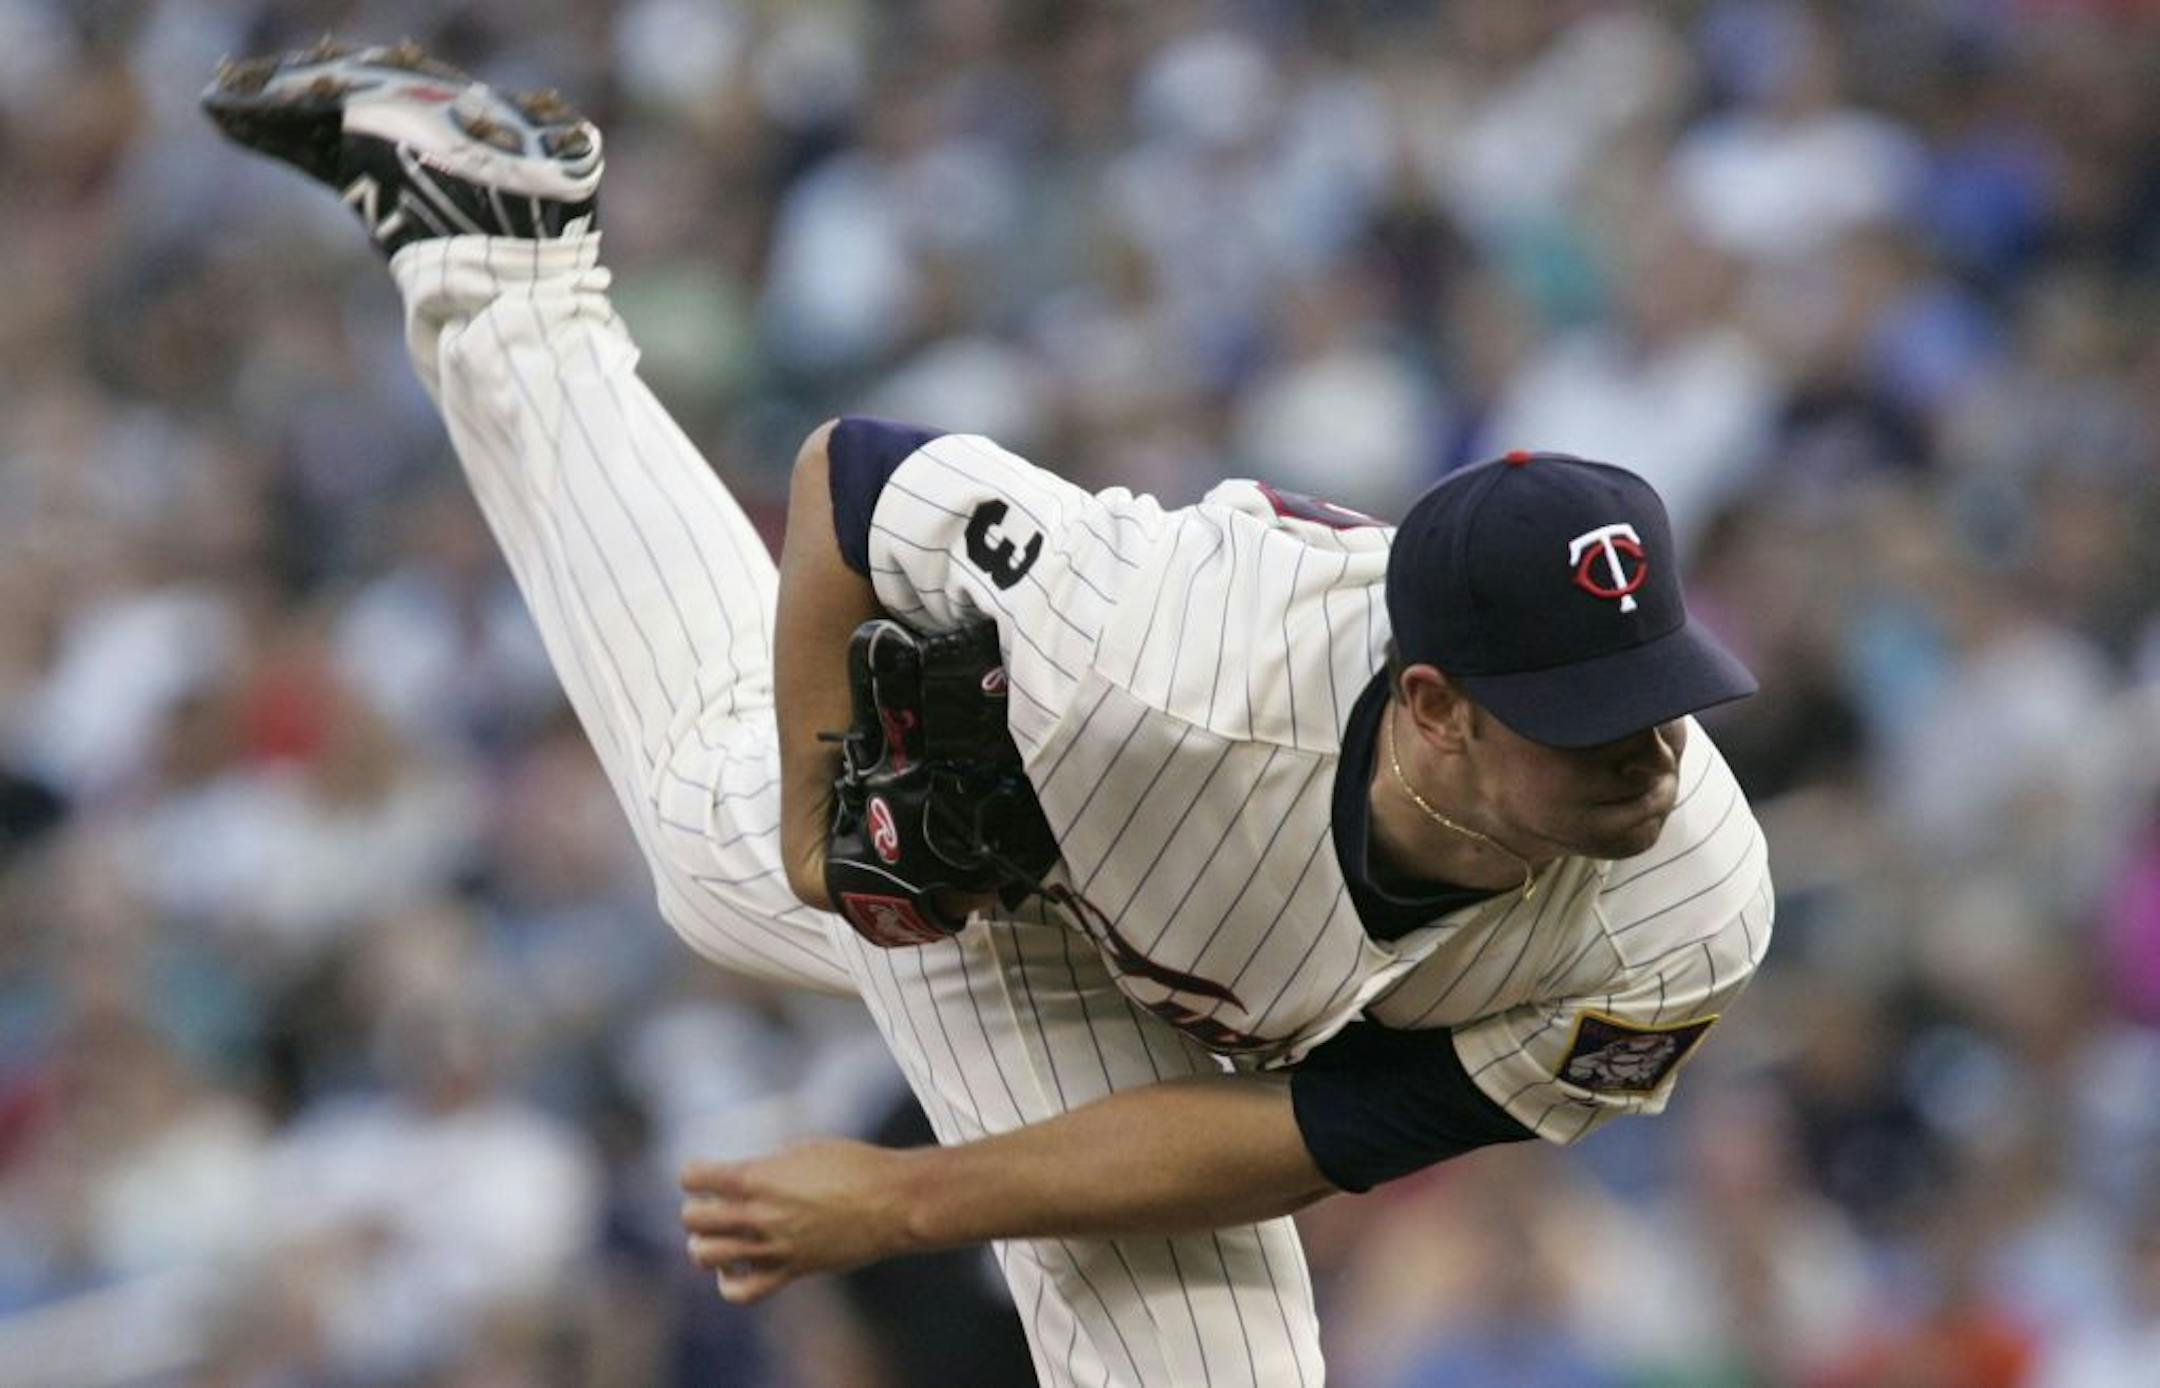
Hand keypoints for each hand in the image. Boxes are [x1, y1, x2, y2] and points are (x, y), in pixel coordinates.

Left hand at [680, 1140, 919, 1303]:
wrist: (893, 1201)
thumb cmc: (854, 1165)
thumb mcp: (802, 1148)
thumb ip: (765, 1164)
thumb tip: (746, 1175)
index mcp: (756, 1177)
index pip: (692, 1177)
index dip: (695, 1174)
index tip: (708, 1174)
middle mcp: (757, 1214)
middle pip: (692, 1218)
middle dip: (697, 1209)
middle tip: (716, 1204)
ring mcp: (772, 1247)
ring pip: (705, 1256)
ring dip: (705, 1244)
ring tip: (720, 1235)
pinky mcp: (790, 1271)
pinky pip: (742, 1292)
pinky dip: (729, 1282)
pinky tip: (737, 1266)